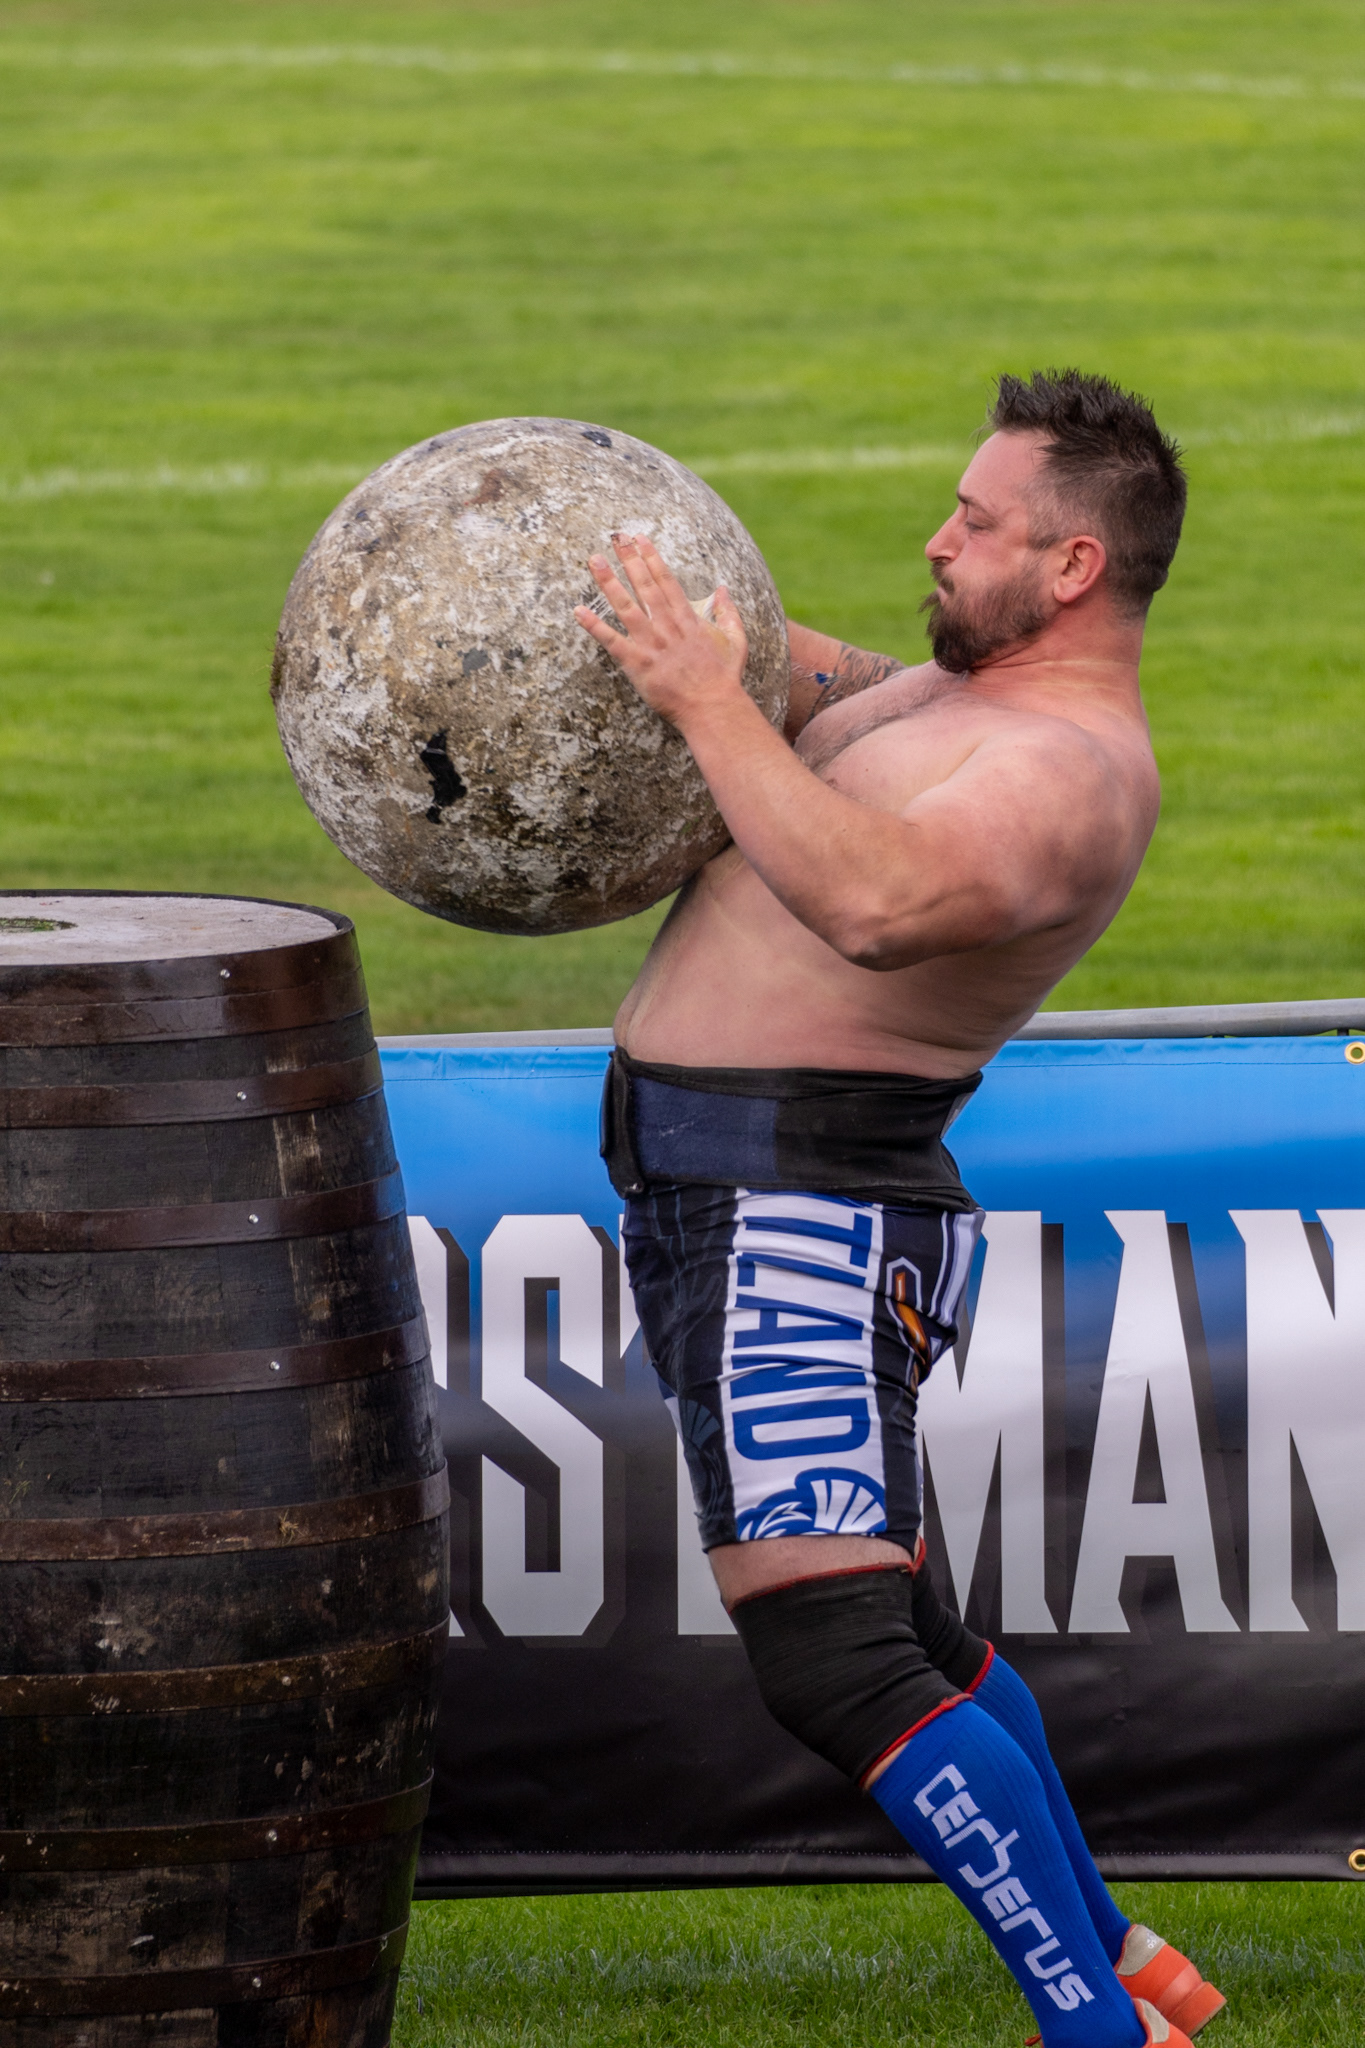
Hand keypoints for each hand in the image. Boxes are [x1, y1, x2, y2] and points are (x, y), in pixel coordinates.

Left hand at [574, 534, 747, 726]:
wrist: (713, 708)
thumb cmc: (724, 679)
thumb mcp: (736, 641)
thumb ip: (729, 613)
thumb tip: (723, 589)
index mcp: (688, 619)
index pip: (666, 581)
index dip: (651, 558)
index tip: (640, 539)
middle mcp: (667, 626)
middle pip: (644, 586)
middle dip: (629, 559)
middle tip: (614, 538)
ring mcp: (651, 644)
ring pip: (626, 607)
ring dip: (609, 582)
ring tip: (594, 560)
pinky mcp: (638, 665)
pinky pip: (612, 642)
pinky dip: (594, 626)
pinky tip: (578, 611)